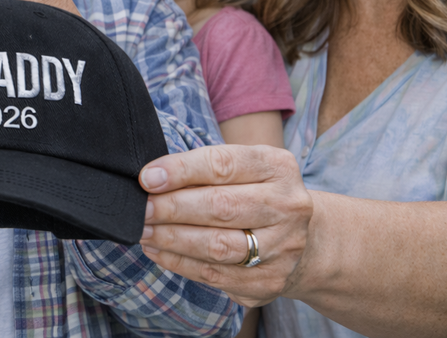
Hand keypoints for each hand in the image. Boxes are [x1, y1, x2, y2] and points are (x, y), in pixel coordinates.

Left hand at [137, 145, 313, 306]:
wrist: (304, 240)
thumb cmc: (257, 194)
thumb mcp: (243, 169)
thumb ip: (203, 169)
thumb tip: (152, 179)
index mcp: (278, 167)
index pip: (223, 165)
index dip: (181, 171)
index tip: (148, 178)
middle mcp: (288, 207)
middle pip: (220, 207)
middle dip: (172, 208)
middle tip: (141, 209)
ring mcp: (282, 248)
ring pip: (217, 246)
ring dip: (172, 239)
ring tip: (143, 231)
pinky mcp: (269, 281)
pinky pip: (215, 274)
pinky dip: (180, 263)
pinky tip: (158, 251)